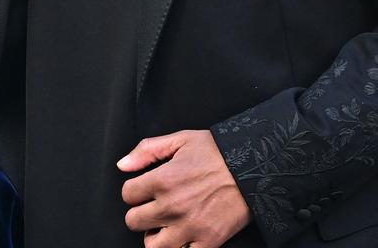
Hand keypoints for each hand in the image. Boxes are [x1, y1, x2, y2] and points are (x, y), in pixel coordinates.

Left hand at [118, 130, 250, 247]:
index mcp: (163, 180)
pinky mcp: (208, 241)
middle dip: (140, 213)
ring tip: (163, 226)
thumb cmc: (217, 152)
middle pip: (133, 221)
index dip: (134, 191)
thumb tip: (122, 165)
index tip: (144, 190)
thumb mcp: (180, 140)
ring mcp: (190, 226)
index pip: (127, 195)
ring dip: (154, 236)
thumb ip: (146, 150)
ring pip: (152, 245)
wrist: (255, 167)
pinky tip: (182, 236)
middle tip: (153, 208)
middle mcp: (172, 206)